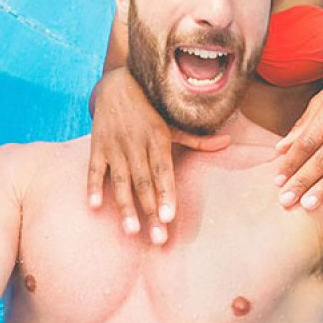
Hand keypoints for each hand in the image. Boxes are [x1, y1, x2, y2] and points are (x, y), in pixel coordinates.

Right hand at [87, 67, 229, 243]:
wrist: (118, 84)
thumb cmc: (151, 109)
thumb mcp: (174, 122)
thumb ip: (198, 139)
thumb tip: (228, 142)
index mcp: (158, 138)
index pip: (163, 170)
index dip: (166, 193)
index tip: (170, 217)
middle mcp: (136, 143)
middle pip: (144, 182)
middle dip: (150, 211)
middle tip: (158, 238)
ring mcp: (115, 145)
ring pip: (121, 180)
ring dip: (125, 206)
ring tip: (131, 231)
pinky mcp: (98, 146)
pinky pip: (94, 168)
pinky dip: (93, 186)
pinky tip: (95, 206)